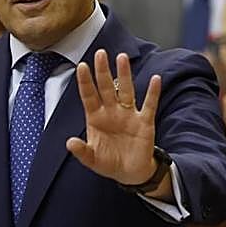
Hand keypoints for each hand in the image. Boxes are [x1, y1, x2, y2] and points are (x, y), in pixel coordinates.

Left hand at [65, 50, 162, 187]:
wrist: (130, 173)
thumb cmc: (109, 162)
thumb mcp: (92, 160)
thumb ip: (82, 152)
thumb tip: (70, 143)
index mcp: (96, 118)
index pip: (89, 96)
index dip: (86, 82)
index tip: (82, 66)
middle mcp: (112, 112)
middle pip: (107, 87)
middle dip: (103, 71)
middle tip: (101, 53)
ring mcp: (129, 115)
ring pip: (127, 90)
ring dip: (125, 75)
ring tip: (122, 58)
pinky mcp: (144, 122)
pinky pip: (149, 105)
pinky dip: (153, 93)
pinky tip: (156, 79)